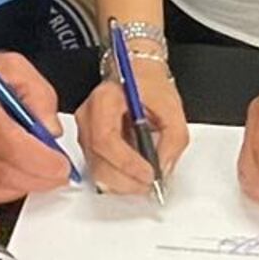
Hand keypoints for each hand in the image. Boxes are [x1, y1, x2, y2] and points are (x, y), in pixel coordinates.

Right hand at [0, 45, 72, 205]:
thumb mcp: (13, 67)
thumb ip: (40, 97)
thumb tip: (51, 132)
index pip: (12, 147)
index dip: (43, 162)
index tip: (62, 165)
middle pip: (4, 174)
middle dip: (39, 178)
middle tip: (58, 173)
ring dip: (22, 186)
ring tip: (37, 173)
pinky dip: (1, 191)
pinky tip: (13, 177)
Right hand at [77, 53, 192, 194]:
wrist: (136, 75)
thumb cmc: (149, 86)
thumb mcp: (172, 107)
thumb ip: (173, 139)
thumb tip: (163, 167)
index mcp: (104, 99)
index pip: (106, 139)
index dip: (127, 162)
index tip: (149, 173)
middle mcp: (88, 116)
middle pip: (98, 160)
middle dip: (126, 180)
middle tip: (150, 183)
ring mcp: (85, 132)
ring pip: (96, 170)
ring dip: (122, 183)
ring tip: (144, 181)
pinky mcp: (88, 144)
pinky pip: (98, 169)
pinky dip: (117, 179)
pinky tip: (133, 175)